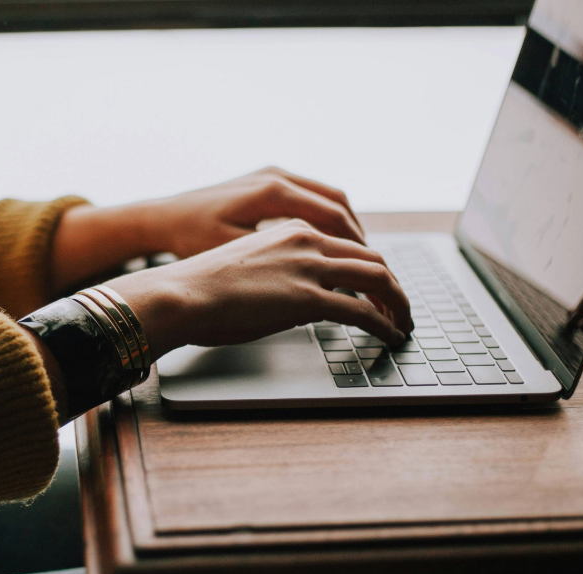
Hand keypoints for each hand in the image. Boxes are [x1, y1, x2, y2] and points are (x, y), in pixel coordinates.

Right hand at [104, 220, 411, 358]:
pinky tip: (390, 336)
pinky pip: (364, 311)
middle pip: (371, 257)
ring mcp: (309, 267)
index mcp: (291, 229)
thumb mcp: (246, 267)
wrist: (179, 294)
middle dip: (393, 285)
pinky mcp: (308, 298)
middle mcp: (306, 240)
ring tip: (403, 323)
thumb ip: (278, 272)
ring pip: (378, 278)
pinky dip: (385, 324)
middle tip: (400, 307)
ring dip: (398, 303)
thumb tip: (291, 298)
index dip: (370, 267)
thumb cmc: (199, 287)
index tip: (377, 288)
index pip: (347, 244)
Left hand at [135, 166, 364, 258]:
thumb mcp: (235, 254)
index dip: (357, 248)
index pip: (334, 218)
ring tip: (358, 259)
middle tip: (374, 269)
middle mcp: (277, 176)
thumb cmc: (190, 239)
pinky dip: (327, 218)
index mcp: (273, 192)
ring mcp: (272, 174)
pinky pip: (310, 196)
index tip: (372, 273)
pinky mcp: (265, 180)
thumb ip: (280, 263)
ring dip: (346, 227)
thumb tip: (322, 282)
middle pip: (339, 205)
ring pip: (328, 198)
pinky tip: (329, 244)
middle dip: (360, 239)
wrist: (161, 217)